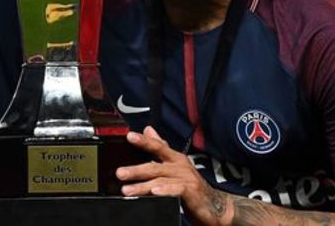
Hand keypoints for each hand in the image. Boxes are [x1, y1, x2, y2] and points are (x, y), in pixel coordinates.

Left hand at [117, 126, 232, 225]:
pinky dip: (165, 190)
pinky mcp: (192, 192)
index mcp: (175, 158)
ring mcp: (186, 179)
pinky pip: (176, 190)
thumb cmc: (190, 185)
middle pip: (156, 166)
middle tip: (120, 172)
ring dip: (143, 185)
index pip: (158, 146)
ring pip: (161, 180)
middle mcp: (180, 166)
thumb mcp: (174, 165)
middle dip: (136, 169)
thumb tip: (148, 130)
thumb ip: (161, 148)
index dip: (144, 141)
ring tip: (127, 190)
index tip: (130, 137)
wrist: (213, 204)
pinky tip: (154, 192)